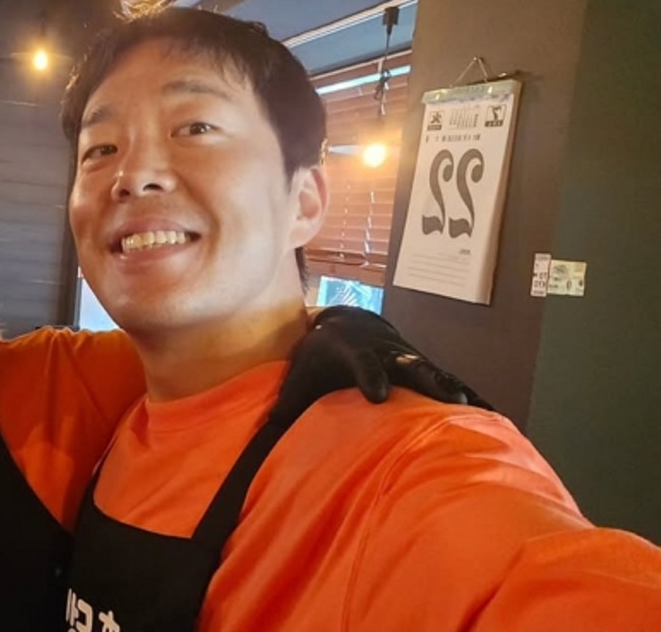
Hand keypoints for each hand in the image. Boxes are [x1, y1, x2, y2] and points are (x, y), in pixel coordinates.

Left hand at [270, 306, 492, 426]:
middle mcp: (387, 352)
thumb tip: (262, 432)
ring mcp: (410, 360)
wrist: (346, 325)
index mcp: (354, 351)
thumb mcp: (299, 374)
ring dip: (454, 390)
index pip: (363, 362)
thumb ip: (285, 402)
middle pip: (410, 364)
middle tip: (448, 400)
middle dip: (428, 380)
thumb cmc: (318, 357)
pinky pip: (450, 384)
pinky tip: (494, 418)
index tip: (378, 395)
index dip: (370, 375)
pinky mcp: (424, 371)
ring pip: (435, 372)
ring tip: (477, 412)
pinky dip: (471, 399)